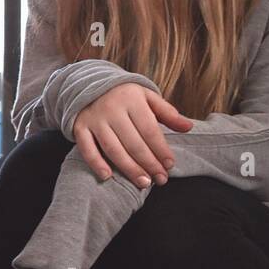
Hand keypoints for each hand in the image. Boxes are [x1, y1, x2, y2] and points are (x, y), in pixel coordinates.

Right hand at [73, 84, 193, 187]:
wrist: (89, 84)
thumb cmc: (125, 96)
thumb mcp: (147, 97)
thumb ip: (167, 113)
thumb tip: (189, 127)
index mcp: (132, 100)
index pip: (149, 129)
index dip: (161, 149)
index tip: (170, 165)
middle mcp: (112, 109)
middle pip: (133, 142)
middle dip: (149, 163)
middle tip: (160, 180)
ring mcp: (95, 119)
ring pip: (113, 148)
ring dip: (129, 168)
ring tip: (143, 183)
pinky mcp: (80, 127)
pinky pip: (87, 148)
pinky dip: (96, 163)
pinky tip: (108, 177)